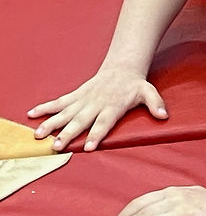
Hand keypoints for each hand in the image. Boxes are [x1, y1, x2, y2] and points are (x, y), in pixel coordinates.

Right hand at [28, 67, 166, 150]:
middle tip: (57, 147)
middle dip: (68, 134)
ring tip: (38, 136)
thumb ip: (156, 103)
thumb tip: (163, 115)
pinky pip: (58, 102)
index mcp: (113, 106)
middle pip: (80, 121)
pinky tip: (31, 114)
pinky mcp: (76, 95)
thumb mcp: (149, 92)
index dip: (97, 134)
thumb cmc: (135, 85)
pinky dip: (45, 108)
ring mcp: (83, 99)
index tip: (89, 147)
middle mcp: (96, 104)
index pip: (104, 122)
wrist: (122, 67)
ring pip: (65, 112)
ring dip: (51, 124)